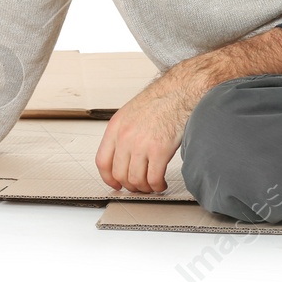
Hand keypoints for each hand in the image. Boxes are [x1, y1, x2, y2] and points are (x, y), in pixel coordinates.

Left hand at [95, 79, 194, 193]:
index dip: (108, 178)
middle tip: (139, 186)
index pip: (102, 161)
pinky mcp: (160, 150)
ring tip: (152, 186)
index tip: (115, 183)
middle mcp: (125, 137)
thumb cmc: (159, 101)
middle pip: (120, 174)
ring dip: (144, 188)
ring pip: (136, 180)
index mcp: (115, 127)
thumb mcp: (130, 113)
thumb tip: (122, 156)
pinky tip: (161, 183)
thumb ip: (122, 133)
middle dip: (130, 185)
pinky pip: (154, 179)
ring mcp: (141, 144)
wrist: (179, 93)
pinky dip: (157, 186)